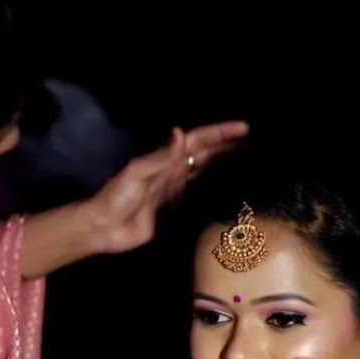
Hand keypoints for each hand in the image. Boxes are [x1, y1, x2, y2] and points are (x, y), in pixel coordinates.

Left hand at [83, 121, 248, 254]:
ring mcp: (174, 190)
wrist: (103, 228)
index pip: (199, 141)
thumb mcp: (137, 173)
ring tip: (248, 162)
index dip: (221, 133)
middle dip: (228, 146)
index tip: (245, 129)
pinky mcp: (174, 209)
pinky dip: (214, 189)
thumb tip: (181, 133)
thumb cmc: (116, 198)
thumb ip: (161, 157)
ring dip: (224, 164)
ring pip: (205, 172)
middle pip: (206, 154)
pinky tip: (228, 191)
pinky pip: (198, 194)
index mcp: (166, 159)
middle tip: (256, 144)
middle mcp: (173, 170)